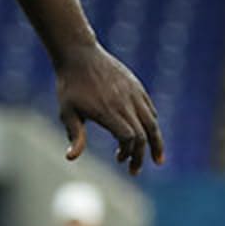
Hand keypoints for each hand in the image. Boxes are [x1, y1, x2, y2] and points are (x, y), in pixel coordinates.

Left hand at [55, 44, 163, 174]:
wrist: (79, 55)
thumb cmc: (70, 86)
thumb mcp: (67, 111)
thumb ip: (75, 135)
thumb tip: (71, 158)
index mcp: (108, 111)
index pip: (129, 137)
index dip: (129, 153)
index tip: (120, 161)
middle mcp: (125, 103)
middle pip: (144, 134)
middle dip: (142, 155)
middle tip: (134, 171)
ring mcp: (134, 94)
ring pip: (152, 122)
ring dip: (156, 143)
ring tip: (157, 159)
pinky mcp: (137, 87)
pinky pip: (150, 109)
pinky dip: (152, 124)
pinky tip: (148, 134)